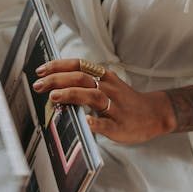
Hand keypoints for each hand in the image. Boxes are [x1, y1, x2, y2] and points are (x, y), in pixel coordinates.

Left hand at [32, 58, 174, 142]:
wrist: (154, 114)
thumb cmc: (123, 100)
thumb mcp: (106, 84)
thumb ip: (85, 82)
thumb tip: (55, 81)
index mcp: (103, 77)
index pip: (78, 65)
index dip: (58, 66)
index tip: (40, 70)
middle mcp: (108, 88)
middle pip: (81, 79)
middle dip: (57, 80)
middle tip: (38, 85)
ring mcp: (114, 107)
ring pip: (92, 96)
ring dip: (72, 95)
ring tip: (54, 97)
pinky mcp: (119, 126)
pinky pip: (106, 123)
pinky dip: (95, 122)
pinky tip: (85, 121)